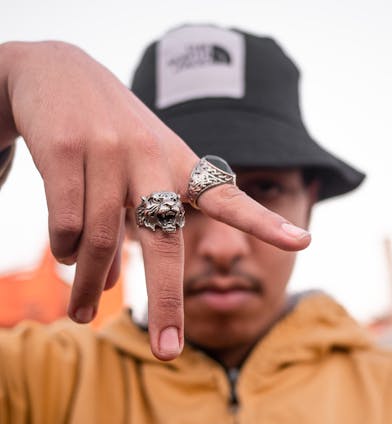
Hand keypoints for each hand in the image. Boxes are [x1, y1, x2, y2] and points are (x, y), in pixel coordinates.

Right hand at [0, 41, 310, 359]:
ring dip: (90, 286)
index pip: (227, 197)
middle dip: (170, 302)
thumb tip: (113, 286)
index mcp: (178, 161)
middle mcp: (151, 156)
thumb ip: (133, 226)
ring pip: (100, 241)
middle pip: (166, 241)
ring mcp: (109, 151)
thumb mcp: (134, 173)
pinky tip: (63, 256)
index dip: (264, 222)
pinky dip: (63, 251)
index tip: (303, 241)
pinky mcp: (67, 149)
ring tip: (82, 313)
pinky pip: (65, 224)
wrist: (56, 72)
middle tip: (170, 352)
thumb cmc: (107, 131)